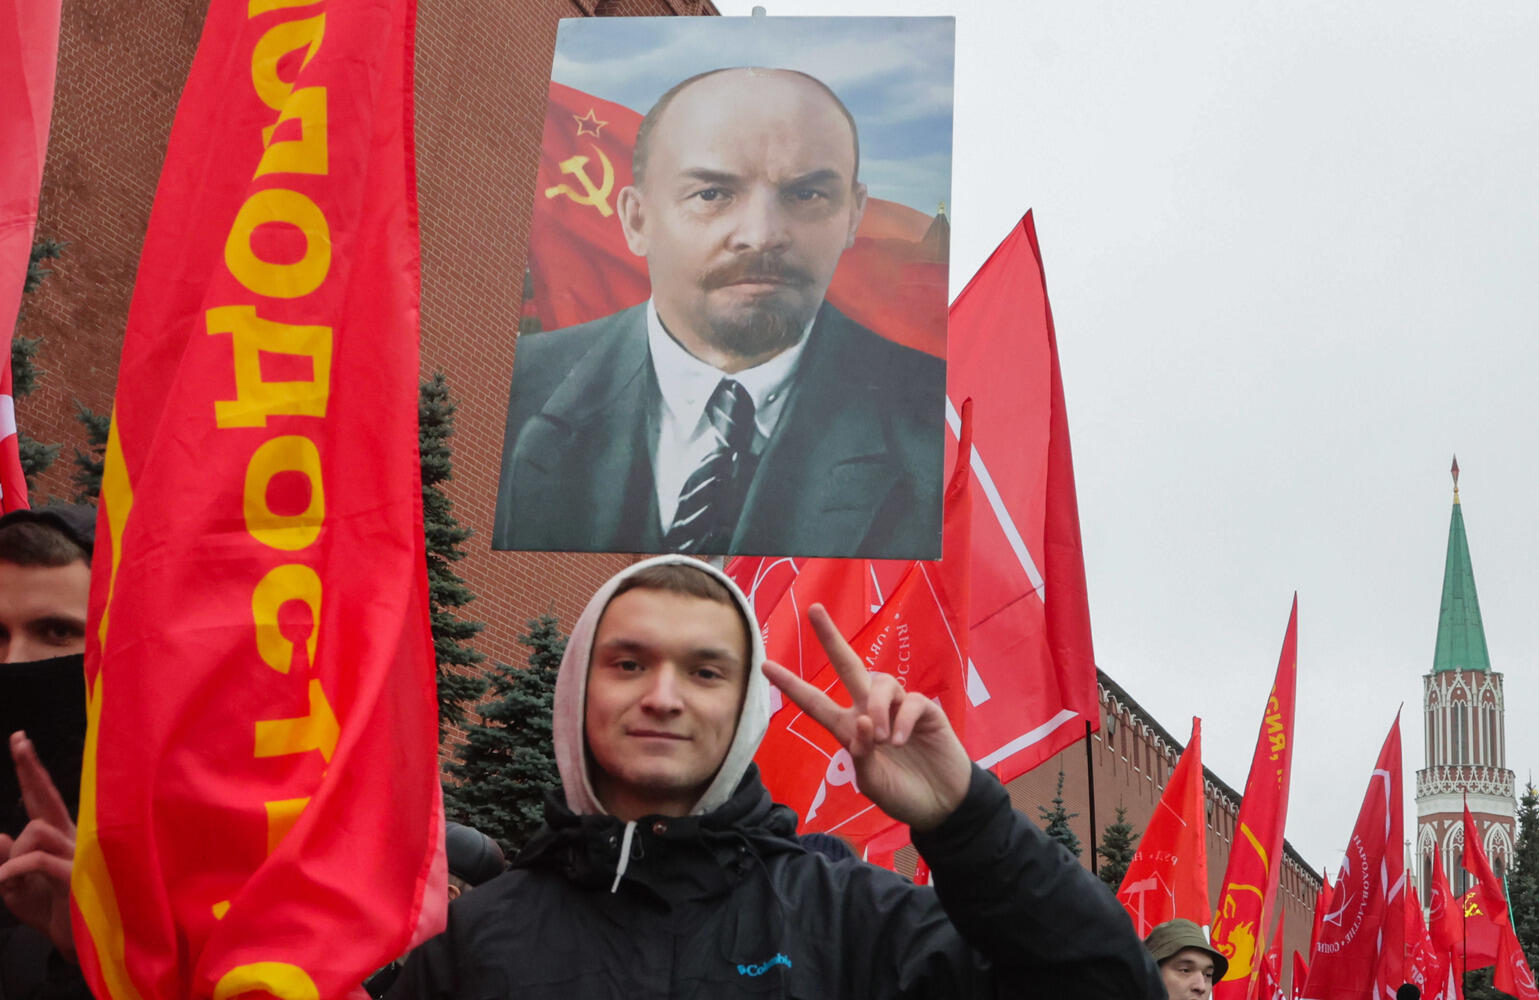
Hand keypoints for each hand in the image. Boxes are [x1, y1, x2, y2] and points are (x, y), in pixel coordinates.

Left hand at [0, 731, 76, 958]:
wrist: (82, 947)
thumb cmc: (54, 916)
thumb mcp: (17, 891)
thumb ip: (6, 863)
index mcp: (59, 838)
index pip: (42, 799)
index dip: (30, 772)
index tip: (20, 739)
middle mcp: (72, 837)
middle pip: (47, 797)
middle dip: (30, 768)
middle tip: (19, 740)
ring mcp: (78, 852)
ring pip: (33, 830)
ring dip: (11, 857)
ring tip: (9, 884)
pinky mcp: (77, 872)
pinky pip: (35, 858)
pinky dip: (12, 871)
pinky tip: (3, 884)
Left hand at [762, 604, 970, 831]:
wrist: (941, 804)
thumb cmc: (901, 794)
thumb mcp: (871, 782)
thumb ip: (861, 755)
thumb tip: (863, 722)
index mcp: (849, 729)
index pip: (815, 702)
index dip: (792, 685)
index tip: (765, 666)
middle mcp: (870, 711)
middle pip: (849, 665)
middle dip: (830, 638)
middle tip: (813, 610)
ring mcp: (898, 708)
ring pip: (880, 682)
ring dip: (877, 708)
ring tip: (882, 740)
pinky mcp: (925, 711)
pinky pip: (910, 701)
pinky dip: (902, 720)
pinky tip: (900, 741)